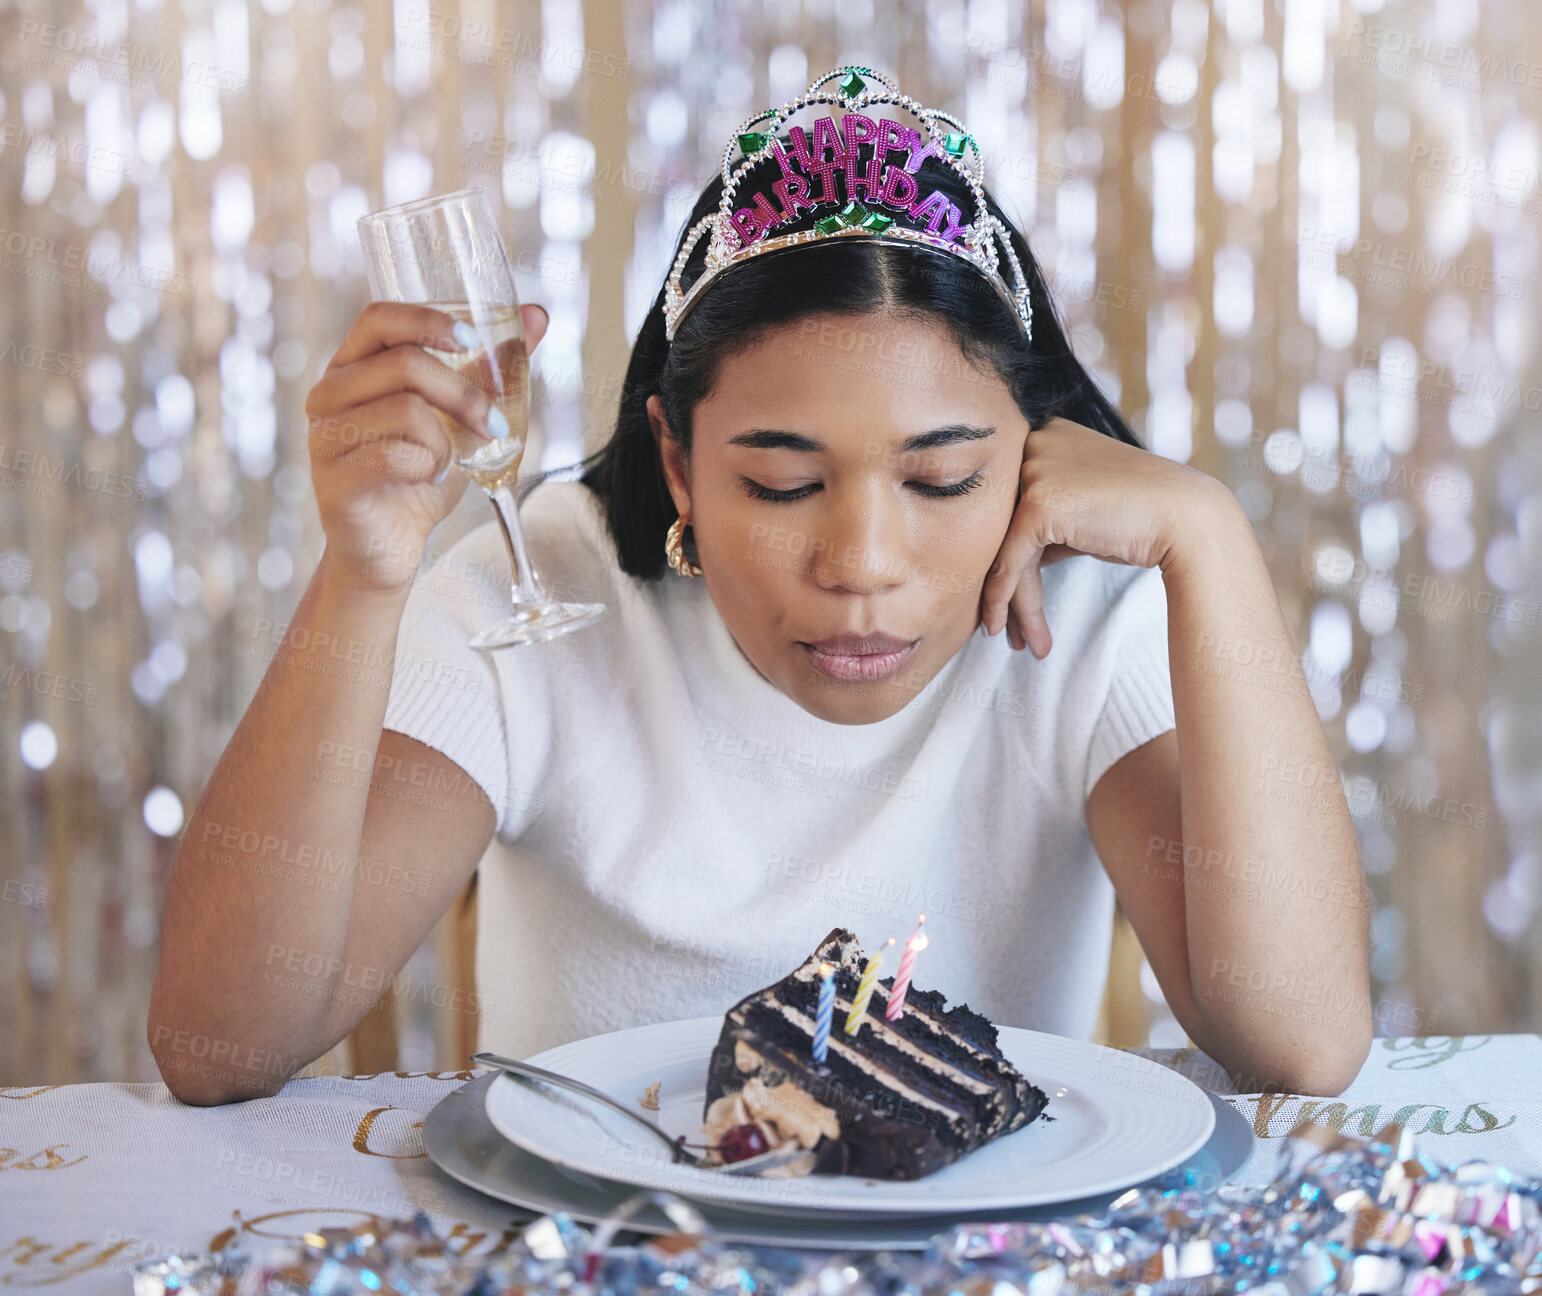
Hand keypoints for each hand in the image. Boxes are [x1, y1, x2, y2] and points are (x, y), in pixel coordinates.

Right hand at [305, 301, 548, 592]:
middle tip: (492, 424)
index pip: (378, 319)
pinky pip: (393, 456)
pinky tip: (427, 479)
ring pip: (405, 411)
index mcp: (353, 367)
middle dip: (462, 393)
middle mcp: (329, 394)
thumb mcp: (460, 416)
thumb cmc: (419, 475)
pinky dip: (427, 467)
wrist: (390, 545)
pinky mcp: (333, 479)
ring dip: (446, 440)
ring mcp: (325, 436)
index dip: (426, 321)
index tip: (471, 340)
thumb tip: (536, 315)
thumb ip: (490, 367)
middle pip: (403, 364)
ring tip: (447, 461)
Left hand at [980, 417, 1230, 655]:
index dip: (1006, 555)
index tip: (1006, 598)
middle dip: (1002, 583)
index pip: (1010, 503)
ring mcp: (1034, 470)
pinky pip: (1007, 561)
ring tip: (1015, 642)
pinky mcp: (1037, 503)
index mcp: (1047, 434)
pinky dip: (1003, 598)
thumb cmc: (1140, 519)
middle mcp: (1035, 443)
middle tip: (1002, 629)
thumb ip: (1043, 522)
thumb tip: (1002, 559)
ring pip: (1002, 548)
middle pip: (1002, 527)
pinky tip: (1001, 628)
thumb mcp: (1082, 510)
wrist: (1188, 519)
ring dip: (1008, 602)